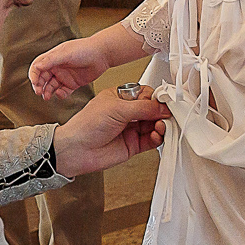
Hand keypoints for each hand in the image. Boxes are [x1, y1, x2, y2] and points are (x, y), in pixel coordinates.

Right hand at [29, 37, 109, 99]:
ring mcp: (65, 76)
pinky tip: (60, 93)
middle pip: (42, 78)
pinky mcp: (73, 84)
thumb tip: (36, 67)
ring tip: (47, 96)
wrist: (102, 54)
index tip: (35, 82)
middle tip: (39, 92)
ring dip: (47, 92)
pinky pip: (63, 92)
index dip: (33, 75)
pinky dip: (60, 95)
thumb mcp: (65, 54)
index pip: (37, 67)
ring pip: (51, 86)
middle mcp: (57, 67)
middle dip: (39, 86)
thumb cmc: (84, 49)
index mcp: (52, 58)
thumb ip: (50, 61)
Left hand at [53, 93, 169, 177]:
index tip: (165, 102)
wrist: (76, 150)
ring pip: (153, 125)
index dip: (156, 98)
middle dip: (161, 113)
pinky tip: (157, 136)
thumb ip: (143, 107)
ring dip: (161, 125)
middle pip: (152, 110)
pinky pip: (151, 140)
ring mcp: (130, 129)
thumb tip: (162, 107)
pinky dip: (157, 138)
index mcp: (120, 98)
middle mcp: (126, 113)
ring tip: (161, 126)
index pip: (145, 94)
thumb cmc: (86, 125)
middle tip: (167, 115)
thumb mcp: (117, 109)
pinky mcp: (132, 144)